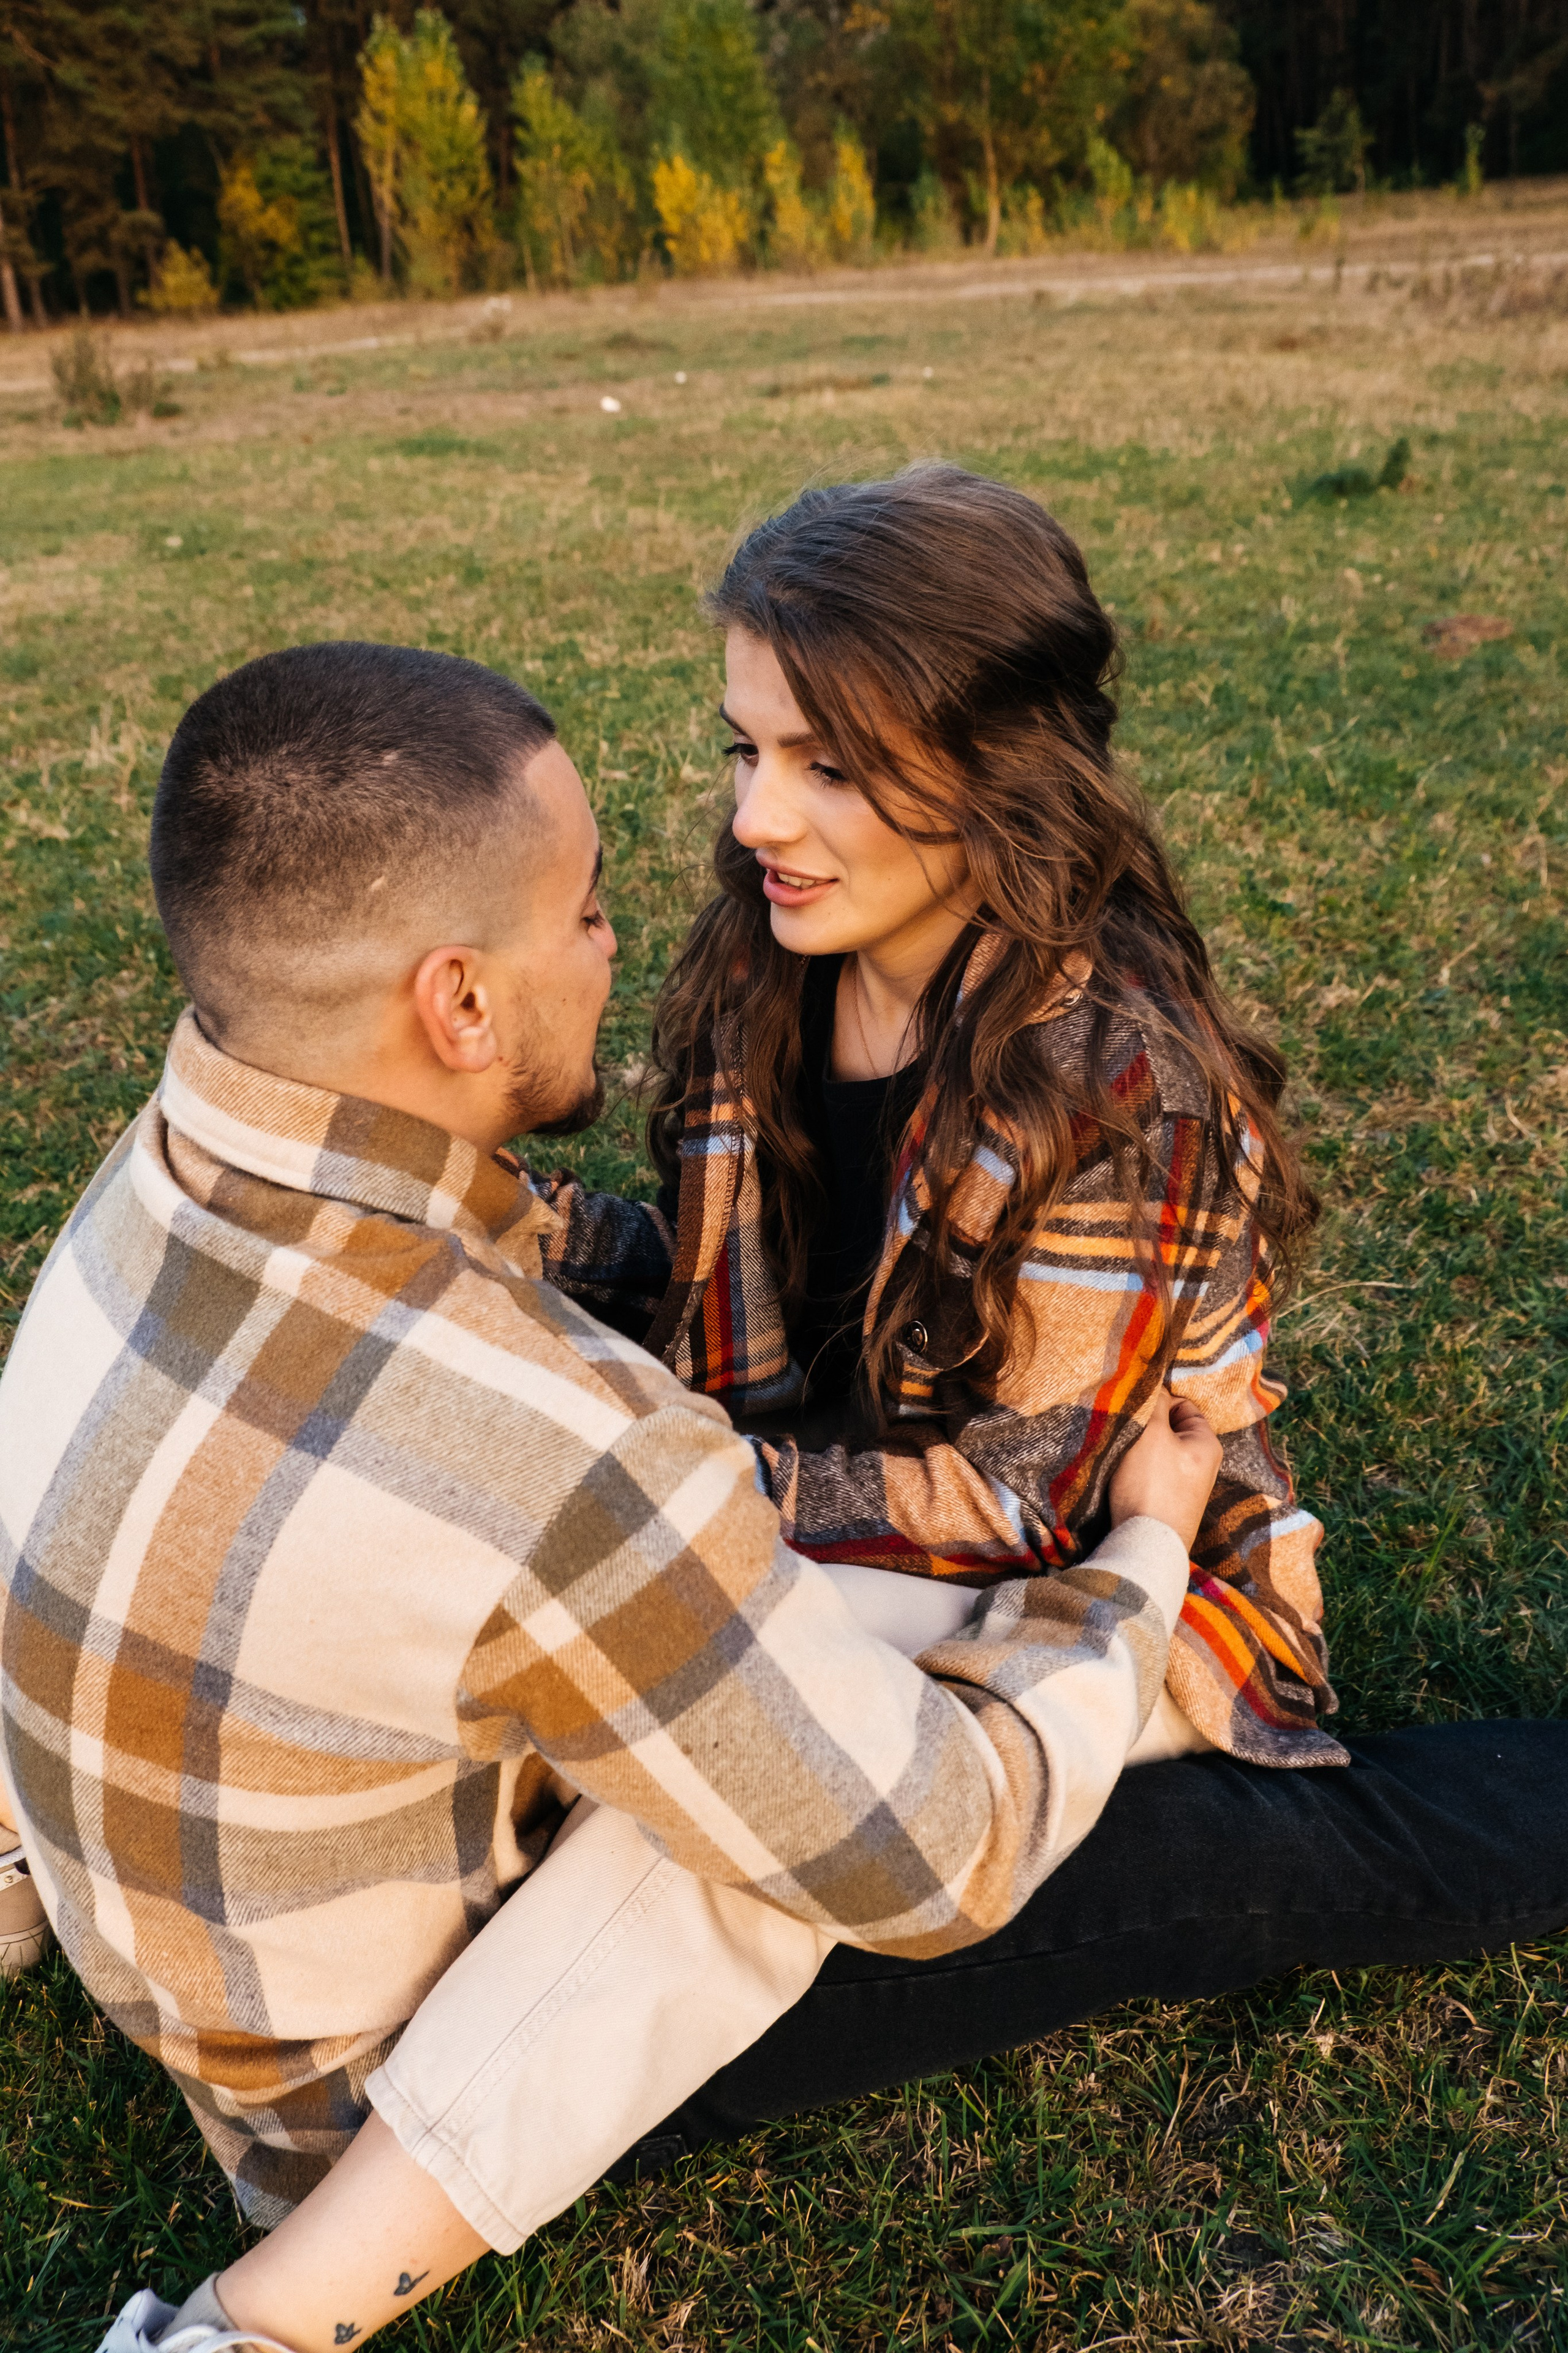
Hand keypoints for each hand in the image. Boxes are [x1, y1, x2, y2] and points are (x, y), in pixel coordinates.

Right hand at [1109, 1388, 1221, 1554]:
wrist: (1147, 1547)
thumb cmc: (1152, 1487)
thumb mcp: (1152, 1435)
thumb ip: (1154, 1405)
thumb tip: (1153, 1384)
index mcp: (1208, 1444)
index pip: (1183, 1405)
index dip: (1157, 1402)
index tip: (1133, 1408)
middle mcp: (1204, 1466)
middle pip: (1169, 1430)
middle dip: (1145, 1428)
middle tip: (1124, 1431)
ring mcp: (1187, 1488)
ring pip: (1158, 1453)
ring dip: (1138, 1451)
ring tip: (1121, 1456)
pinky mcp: (1169, 1506)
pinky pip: (1153, 1476)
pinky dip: (1137, 1472)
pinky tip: (1123, 1478)